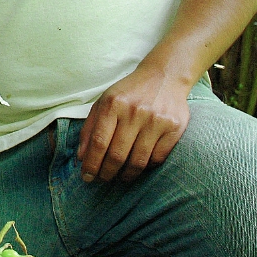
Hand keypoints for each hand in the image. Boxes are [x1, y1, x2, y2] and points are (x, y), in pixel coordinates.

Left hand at [76, 62, 191, 182]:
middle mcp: (135, 112)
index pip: (99, 142)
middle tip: (102, 180)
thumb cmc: (129, 93)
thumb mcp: (104, 102)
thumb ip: (90, 128)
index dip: (91, 164)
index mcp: (113, 104)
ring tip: (119, 177)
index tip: (87, 177)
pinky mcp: (174, 128)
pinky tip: (138, 166)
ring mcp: (156, 120)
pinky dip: (146, 167)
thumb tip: (81, 158)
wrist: (164, 76)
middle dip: (106, 173)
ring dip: (126, 175)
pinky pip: (157, 158)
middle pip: (117, 155)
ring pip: (138, 161)